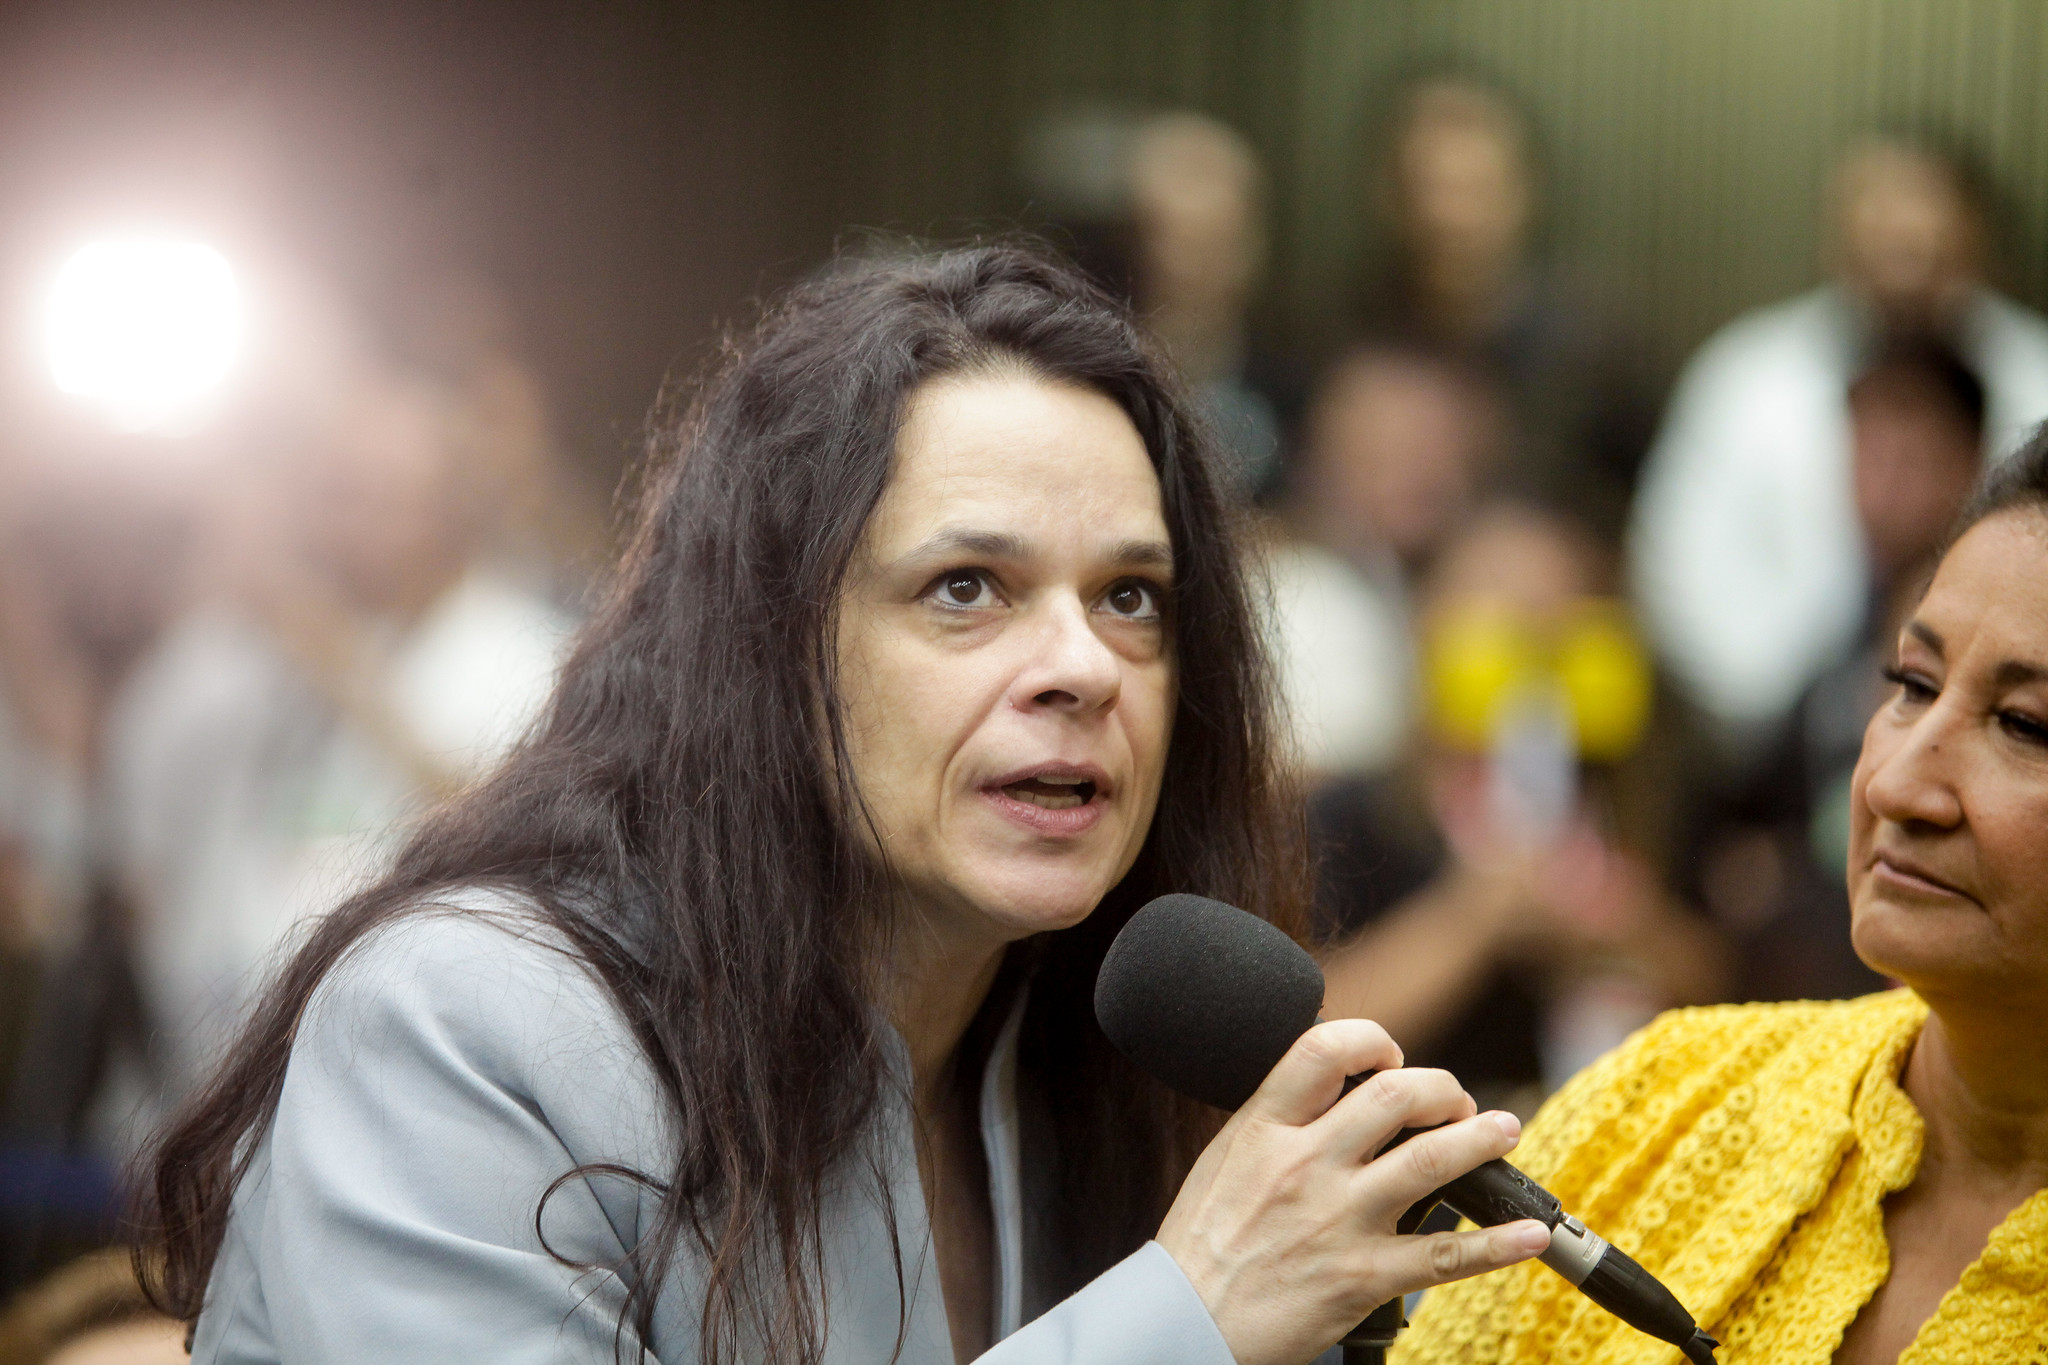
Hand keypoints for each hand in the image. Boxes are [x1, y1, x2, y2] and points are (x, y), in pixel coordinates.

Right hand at [1156, 1019, 1549, 1364]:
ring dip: (1482, 1138)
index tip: (1391, 1055)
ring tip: (1504, 1129)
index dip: (1372, 1040)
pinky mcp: (1363, 1277)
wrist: (1184, 1323)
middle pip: (1396, 1095)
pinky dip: (1499, 1243)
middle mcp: (1306, 1165)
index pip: (1326, 1050)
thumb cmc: (1201, 1245)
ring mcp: (1339, 1220)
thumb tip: (1331, 1089)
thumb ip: (1278, 1122)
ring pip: (1432, 1160)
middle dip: (1441, 1088)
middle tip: (1456, 1101)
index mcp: (1265, 1128)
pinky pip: (1446, 1255)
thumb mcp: (1226, 1159)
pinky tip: (1530, 1232)